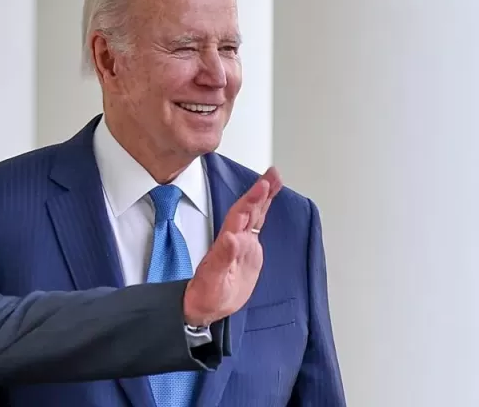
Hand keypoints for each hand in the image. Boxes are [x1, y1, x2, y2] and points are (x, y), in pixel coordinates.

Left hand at [183, 167, 282, 326]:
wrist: (206, 307)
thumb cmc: (206, 295)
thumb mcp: (213, 279)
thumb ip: (222, 258)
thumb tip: (231, 237)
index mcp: (227, 243)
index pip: (240, 215)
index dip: (251, 200)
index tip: (262, 185)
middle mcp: (235, 239)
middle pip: (249, 209)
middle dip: (260, 191)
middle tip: (273, 173)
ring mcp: (242, 244)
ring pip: (254, 215)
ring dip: (263, 197)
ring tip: (274, 179)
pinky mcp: (249, 252)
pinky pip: (257, 226)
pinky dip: (264, 212)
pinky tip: (268, 203)